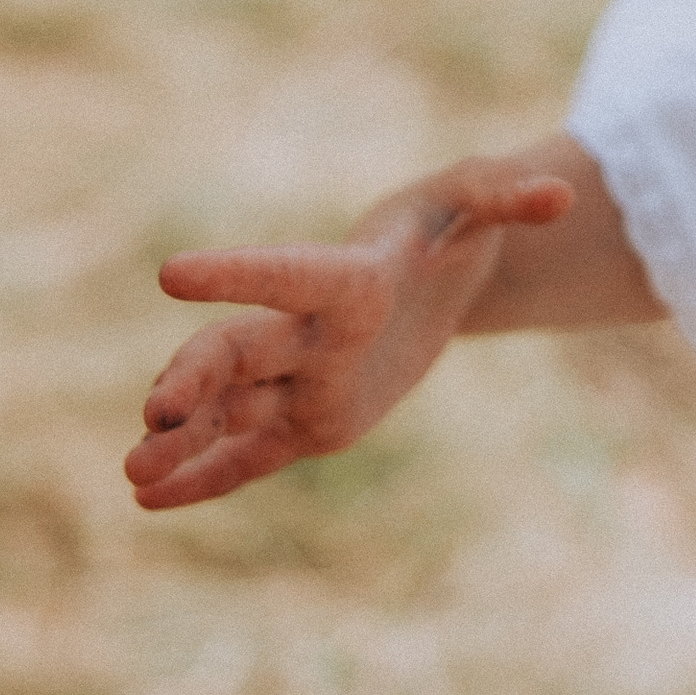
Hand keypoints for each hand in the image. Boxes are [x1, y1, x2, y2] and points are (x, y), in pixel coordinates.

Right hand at [124, 160, 575, 510]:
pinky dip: (206, 477)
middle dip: (198, 377)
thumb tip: (561, 196)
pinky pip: (250, 457)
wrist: (428, 276)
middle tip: (155, 408)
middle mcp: (307, 332)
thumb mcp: (477, 206)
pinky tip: (152, 498)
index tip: (169, 273)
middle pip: (243, 352)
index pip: (288, 274)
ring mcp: (300, 382)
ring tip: (134, 471)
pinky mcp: (308, 426)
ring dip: (183, 439)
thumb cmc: (448, 228)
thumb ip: (506, 198)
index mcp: (346, 276)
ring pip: (231, 412)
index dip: (237, 275)